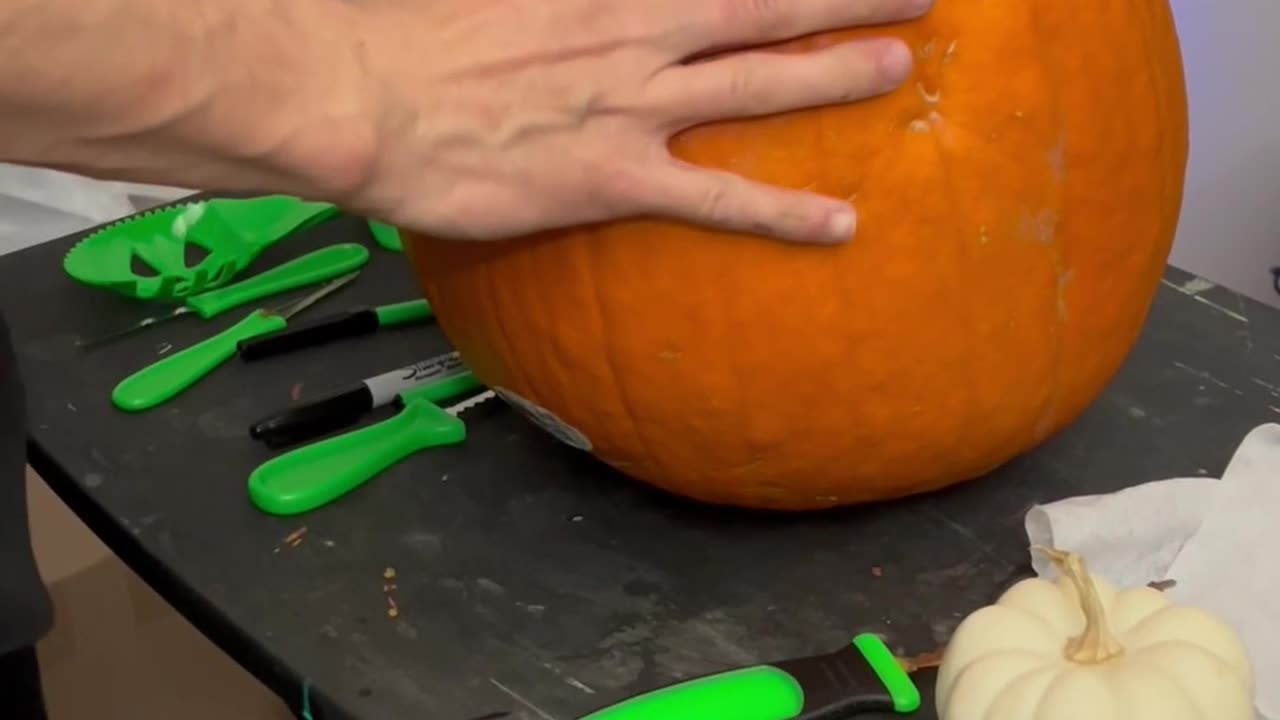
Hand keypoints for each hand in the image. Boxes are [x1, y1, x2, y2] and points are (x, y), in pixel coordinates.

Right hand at [310, 0, 930, 242]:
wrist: (359, 99)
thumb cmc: (405, 33)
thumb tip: (584, 0)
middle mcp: (633, 34)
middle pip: (761, 6)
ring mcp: (630, 106)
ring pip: (756, 84)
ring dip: (834, 73)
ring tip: (900, 66)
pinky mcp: (612, 179)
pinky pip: (715, 198)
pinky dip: (781, 211)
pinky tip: (839, 224)